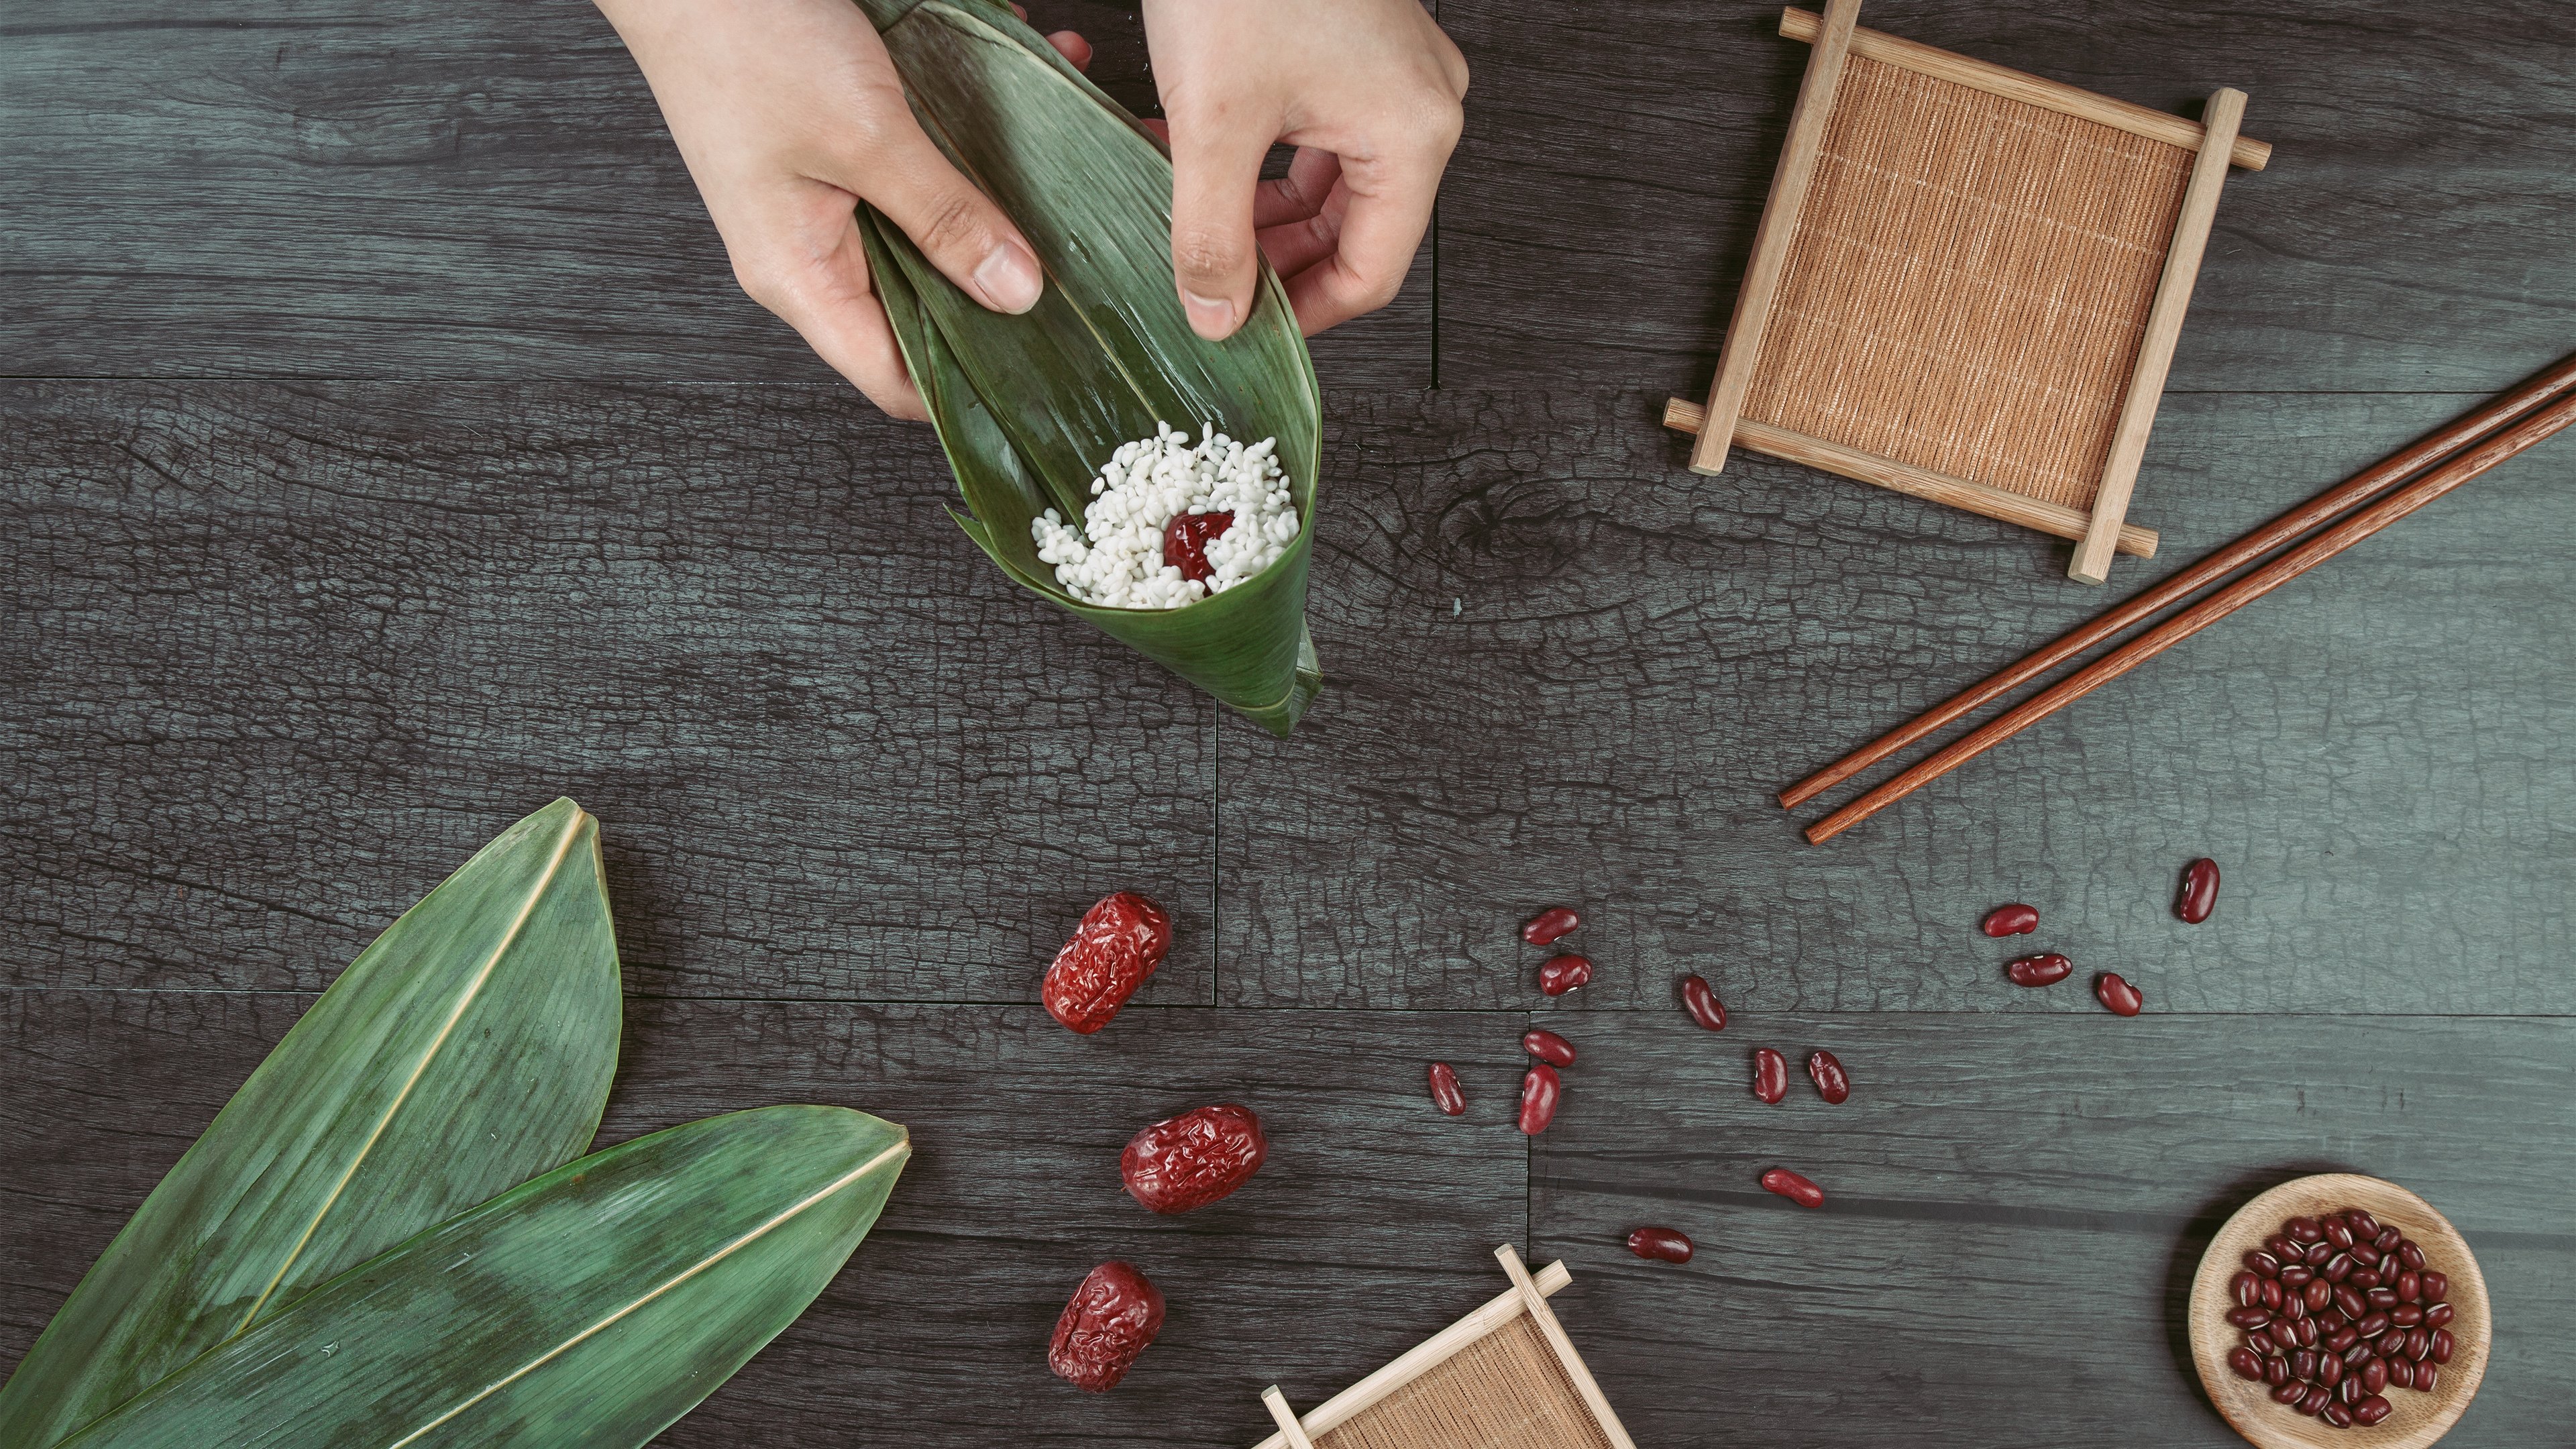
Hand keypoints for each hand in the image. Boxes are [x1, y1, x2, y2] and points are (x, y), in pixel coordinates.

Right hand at [596, 0, 1090, 417]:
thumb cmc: (745, 39)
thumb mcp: (865, 134)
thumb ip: (944, 216)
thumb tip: (1015, 292)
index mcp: (800, 277)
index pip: (895, 381)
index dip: (972, 388)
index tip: (1049, 365)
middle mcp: (813, 252)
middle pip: (927, 311)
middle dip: (1005, 282)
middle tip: (1078, 265)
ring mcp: (828, 203)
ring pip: (934, 234)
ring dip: (998, 199)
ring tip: (1061, 165)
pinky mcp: (841, 153)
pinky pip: (922, 173)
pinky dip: (972, 144)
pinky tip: (1020, 97)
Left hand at [1140, 0, 1466, 340]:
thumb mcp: (1215, 119)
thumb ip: (1212, 231)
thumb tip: (1217, 312)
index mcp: (1411, 132)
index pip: (1372, 272)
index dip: (1306, 314)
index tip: (1250, 333)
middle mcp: (1417, 106)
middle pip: (1353, 232)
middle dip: (1277, 263)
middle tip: (1214, 284)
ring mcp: (1391, 75)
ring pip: (1329, 186)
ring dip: (1262, 215)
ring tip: (1198, 224)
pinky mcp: (1354, 50)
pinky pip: (1318, 137)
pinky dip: (1264, 164)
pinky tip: (1207, 166)